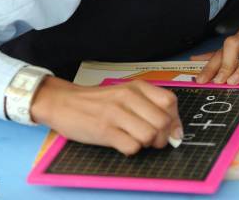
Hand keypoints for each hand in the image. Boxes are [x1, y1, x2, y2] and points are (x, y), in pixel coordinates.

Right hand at [30, 77, 182, 155]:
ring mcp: (116, 113)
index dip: (174, 120)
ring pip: (149, 135)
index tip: (171, 130)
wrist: (63, 102)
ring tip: (136, 140)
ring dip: (146, 144)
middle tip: (152, 139)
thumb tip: (175, 130)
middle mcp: (128, 97)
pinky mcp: (104, 130)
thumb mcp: (126, 93)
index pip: (170, 102)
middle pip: (162, 122)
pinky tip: (123, 143)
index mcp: (137, 87)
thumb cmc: (98, 101)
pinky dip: (131, 150)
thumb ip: (150, 106)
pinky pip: (131, 147)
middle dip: (162, 137)